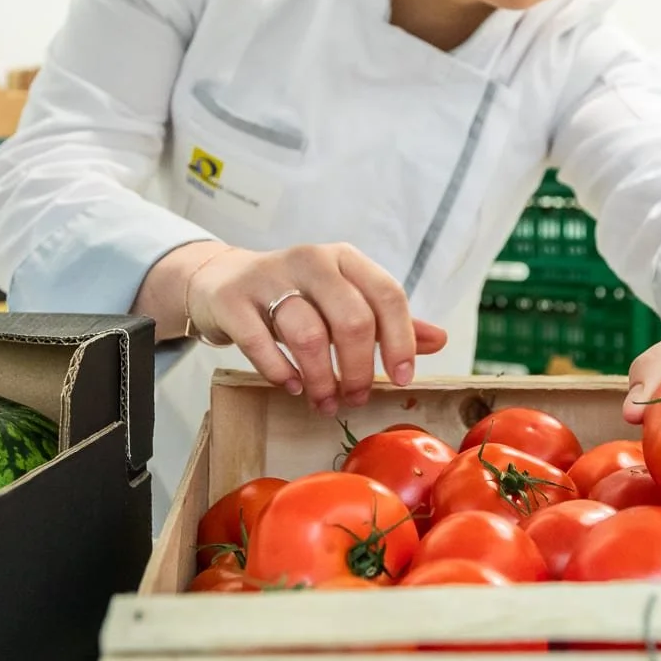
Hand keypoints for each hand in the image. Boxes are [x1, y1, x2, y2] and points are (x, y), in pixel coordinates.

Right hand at [180, 242, 446, 414]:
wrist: (220, 280)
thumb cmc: (294, 295)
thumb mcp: (342, 299)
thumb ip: (387, 320)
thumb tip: (440, 340)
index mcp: (345, 259)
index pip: (387, 295)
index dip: (400, 340)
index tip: (402, 378)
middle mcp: (311, 261)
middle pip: (352, 319)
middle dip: (359, 369)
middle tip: (356, 397)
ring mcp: (269, 278)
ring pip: (308, 334)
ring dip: (321, 378)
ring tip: (325, 401)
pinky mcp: (233, 300)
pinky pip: (260, 341)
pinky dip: (280, 371)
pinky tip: (292, 387)